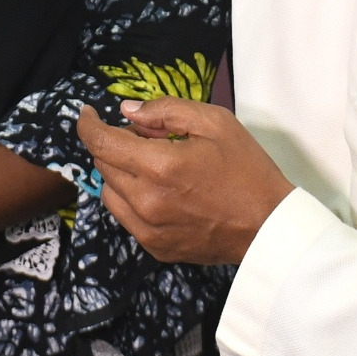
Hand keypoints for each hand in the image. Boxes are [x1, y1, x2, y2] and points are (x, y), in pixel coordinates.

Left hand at [72, 99, 289, 266]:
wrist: (269, 226)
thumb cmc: (246, 169)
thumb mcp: (215, 122)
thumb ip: (166, 109)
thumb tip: (127, 111)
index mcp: (159, 166)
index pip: (101, 143)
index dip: (87, 125)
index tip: (87, 115)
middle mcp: (145, 201)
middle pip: (103, 165)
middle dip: (114, 144)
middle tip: (146, 137)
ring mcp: (148, 229)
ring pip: (109, 192)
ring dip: (120, 173)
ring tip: (153, 165)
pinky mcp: (154, 246)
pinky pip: (125, 216)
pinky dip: (131, 198)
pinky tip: (160, 192)